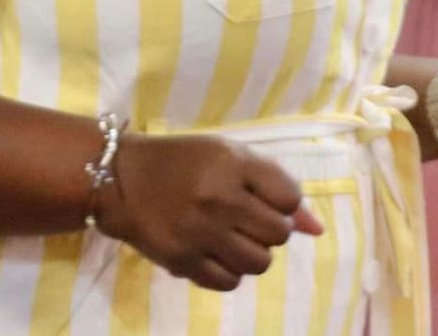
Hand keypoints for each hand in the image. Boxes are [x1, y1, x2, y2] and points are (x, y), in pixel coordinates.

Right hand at [93, 132, 324, 293]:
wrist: (121, 179)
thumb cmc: (182, 161)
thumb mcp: (229, 156)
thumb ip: (274, 185)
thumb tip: (316, 229)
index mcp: (233, 163)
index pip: (290, 198)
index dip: (282, 202)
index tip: (263, 199)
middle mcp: (220, 197)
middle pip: (278, 234)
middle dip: (268, 229)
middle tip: (245, 219)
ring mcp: (200, 231)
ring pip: (260, 263)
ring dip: (252, 253)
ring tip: (231, 238)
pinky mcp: (182, 260)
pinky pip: (230, 281)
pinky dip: (229, 272)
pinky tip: (214, 253)